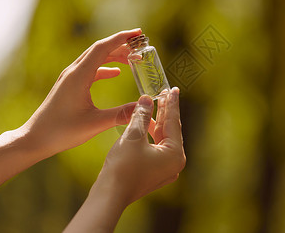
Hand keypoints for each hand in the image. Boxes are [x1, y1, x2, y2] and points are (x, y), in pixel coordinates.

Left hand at [21, 28, 141, 157]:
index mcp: (78, 76)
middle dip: (121, 45)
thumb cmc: (61, 131)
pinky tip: (116, 73)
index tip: (138, 33)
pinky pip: (90, 70)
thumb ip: (120, 114)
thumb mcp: (94, 124)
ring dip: (113, 55)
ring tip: (132, 58)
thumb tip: (142, 107)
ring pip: (95, 58)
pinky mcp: (69, 86)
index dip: (121, 38)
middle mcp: (73, 72)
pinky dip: (105, 68)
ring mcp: (70, 78)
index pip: (102, 48)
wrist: (35, 138)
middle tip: (140, 46)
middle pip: (99, 49)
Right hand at [97, 87, 185, 204]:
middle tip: (165, 92)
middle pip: (169, 130)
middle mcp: (174, 163)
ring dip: (155, 122)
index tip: (174, 89)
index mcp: (175, 154)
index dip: (172, 103)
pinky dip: (149, 134)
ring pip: (161, 139)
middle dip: (165, 111)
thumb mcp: (133, 135)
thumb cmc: (122, 166)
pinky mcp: (153, 172)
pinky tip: (142, 123)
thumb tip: (147, 99)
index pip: (173, 122)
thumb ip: (142, 114)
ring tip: (151, 104)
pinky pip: (155, 147)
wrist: (109, 195)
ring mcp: (164, 169)